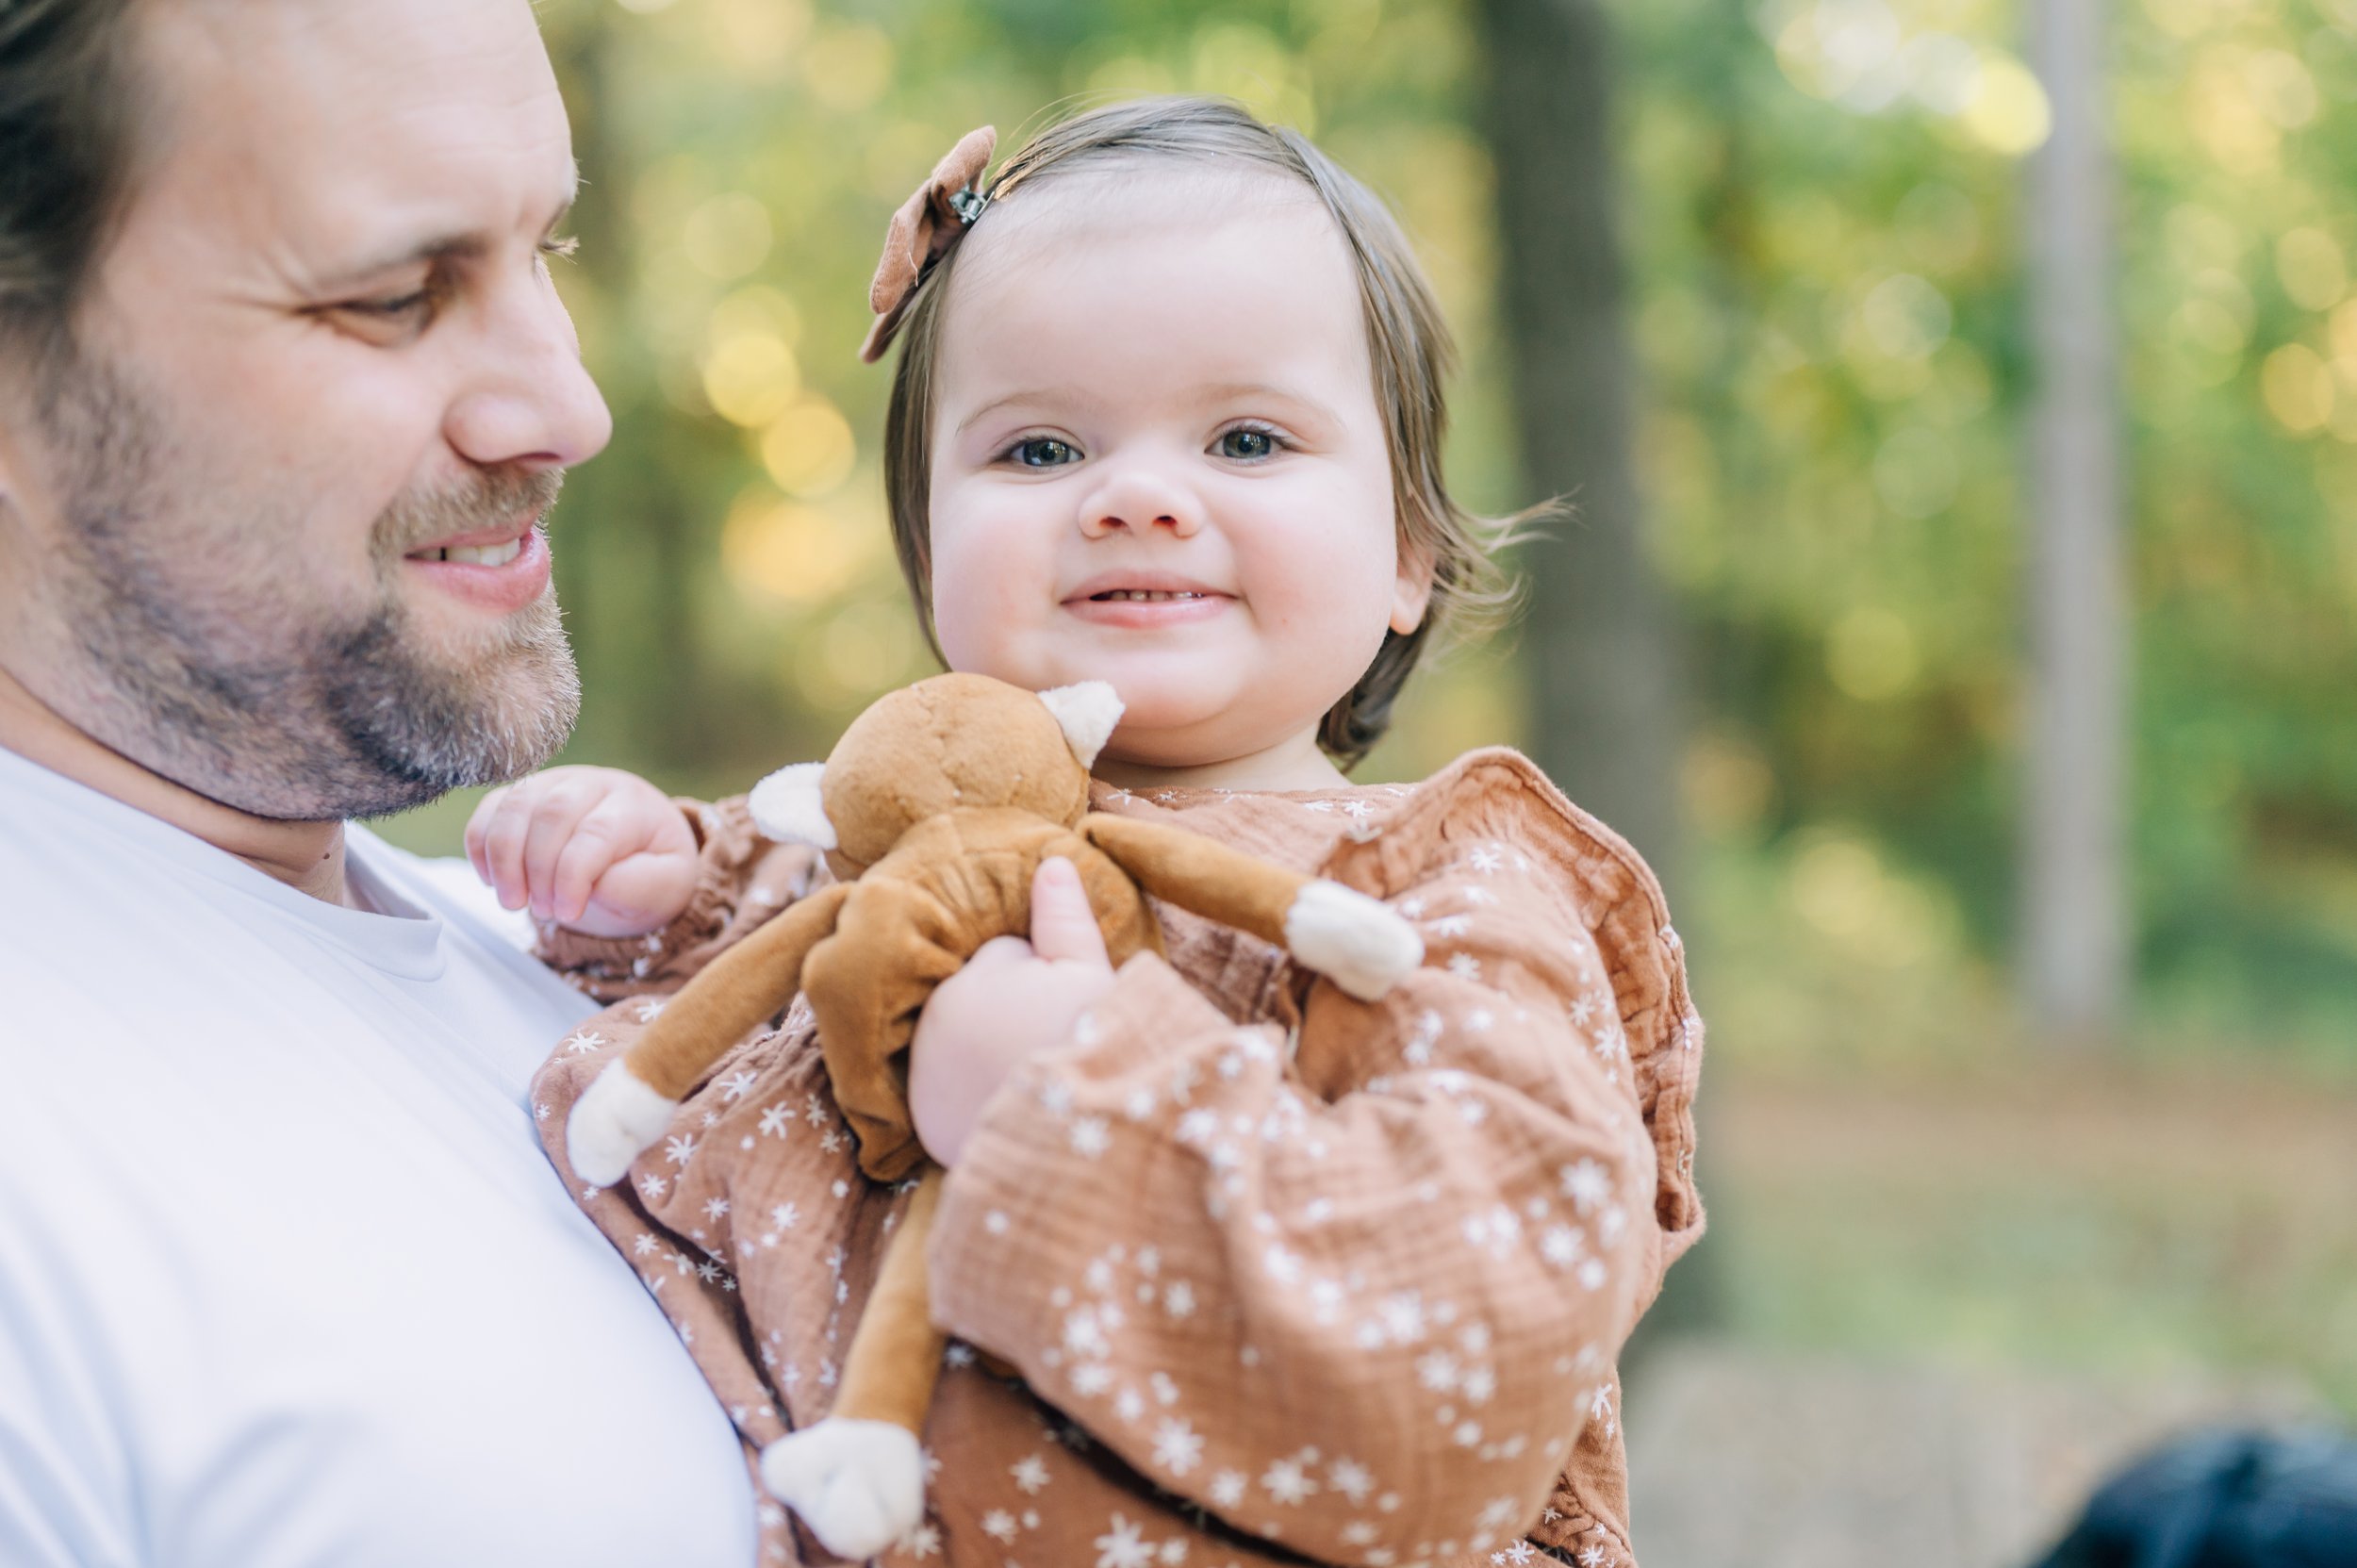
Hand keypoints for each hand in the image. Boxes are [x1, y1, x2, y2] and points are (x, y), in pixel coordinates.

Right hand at [464, 766, 699, 938]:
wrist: (635, 857)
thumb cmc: (650, 872)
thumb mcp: (665, 887)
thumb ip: (638, 885)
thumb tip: (594, 886)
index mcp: (633, 804)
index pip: (597, 831)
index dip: (573, 875)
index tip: (567, 913)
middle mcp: (592, 784)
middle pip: (552, 813)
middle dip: (538, 870)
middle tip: (542, 912)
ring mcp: (552, 783)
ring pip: (514, 807)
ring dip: (504, 861)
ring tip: (513, 902)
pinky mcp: (521, 794)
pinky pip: (490, 810)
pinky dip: (482, 847)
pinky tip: (493, 881)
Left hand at [910, 857, 1117, 1167]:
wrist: (1079, 1149)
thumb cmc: (1094, 1049)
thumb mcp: (1091, 974)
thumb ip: (1065, 917)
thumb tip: (1051, 862)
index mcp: (973, 979)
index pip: (1006, 956)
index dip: (1047, 976)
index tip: (1069, 1008)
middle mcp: (935, 1022)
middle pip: (978, 996)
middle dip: (1007, 1008)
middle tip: (1051, 1043)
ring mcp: (924, 1076)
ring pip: (958, 1040)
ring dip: (982, 1049)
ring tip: (1030, 1076)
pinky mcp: (924, 1124)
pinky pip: (945, 1090)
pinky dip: (966, 1095)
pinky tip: (1003, 1105)